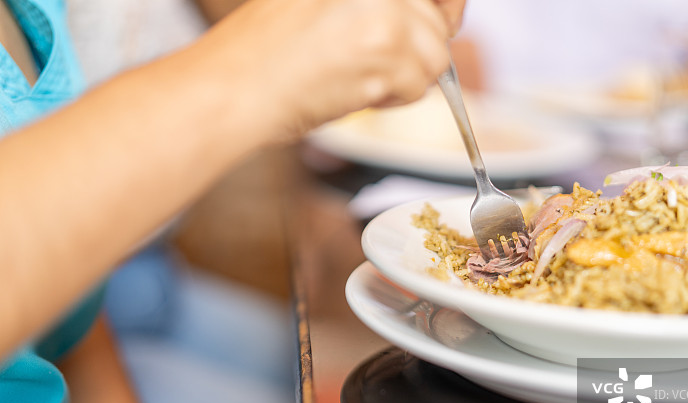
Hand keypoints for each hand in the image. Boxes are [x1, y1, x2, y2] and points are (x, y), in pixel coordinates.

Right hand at [198, 0, 460, 142]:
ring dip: (407, 77)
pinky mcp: (387, 46)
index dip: (443, 7)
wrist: (235, 85)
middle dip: (419, 50)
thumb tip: (427, 15)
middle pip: (441, 18)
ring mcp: (385, 6)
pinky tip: (356, 92)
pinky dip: (393, 98)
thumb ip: (374, 4)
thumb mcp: (322, 1)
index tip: (441, 20)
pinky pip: (419, 82)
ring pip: (437, 54)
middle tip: (376, 63)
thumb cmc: (266, 49)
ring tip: (360, 79)